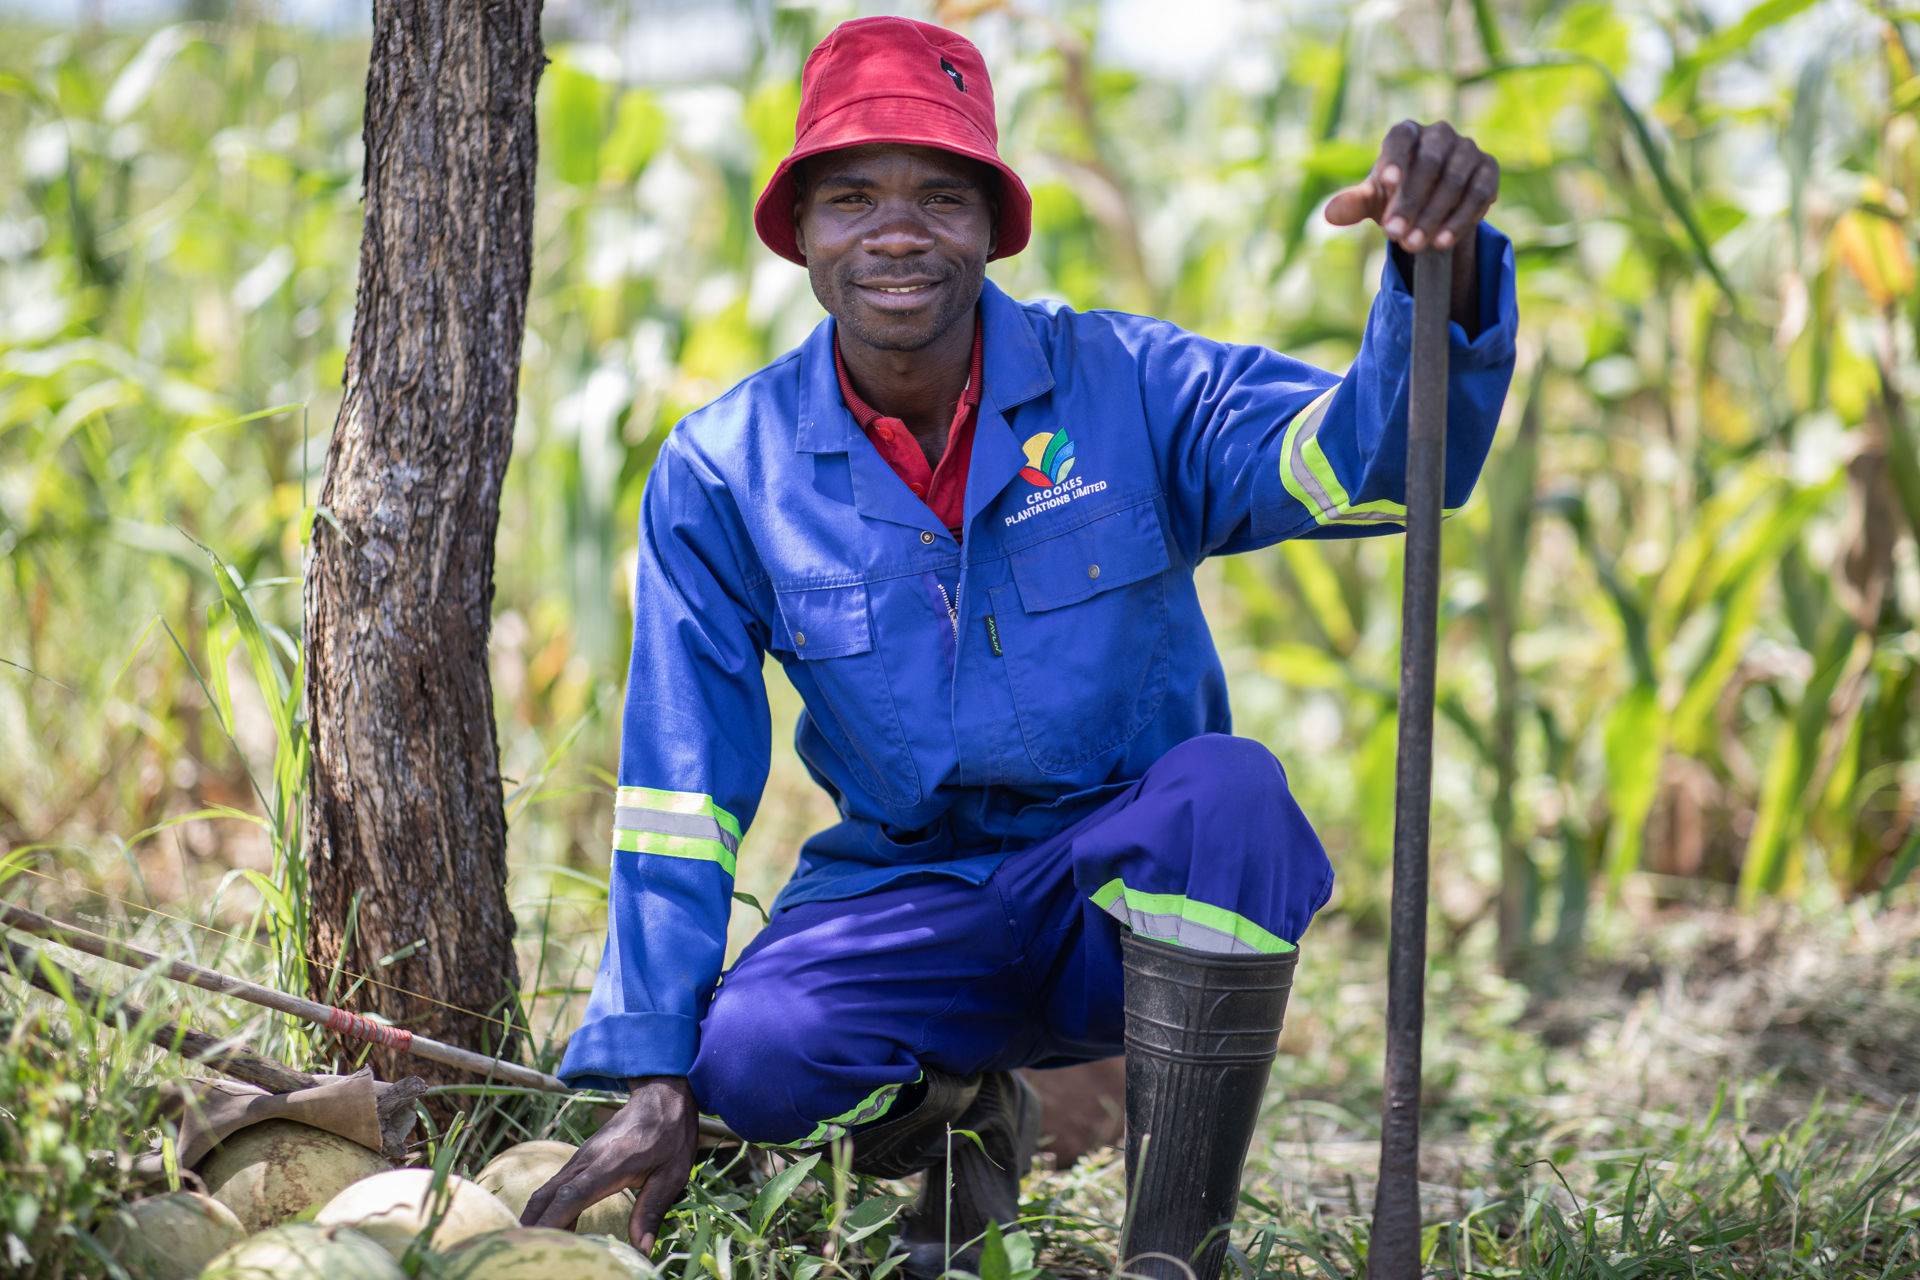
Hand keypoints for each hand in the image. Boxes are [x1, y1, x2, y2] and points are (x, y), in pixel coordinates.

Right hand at [521, 1075, 697, 1252]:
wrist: (661, 1097)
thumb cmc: (670, 1137)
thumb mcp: (671, 1175)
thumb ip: (651, 1211)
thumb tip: (642, 1249)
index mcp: (610, 1163)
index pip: (572, 1195)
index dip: (554, 1221)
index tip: (541, 1243)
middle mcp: (587, 1159)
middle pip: (548, 1194)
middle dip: (533, 1224)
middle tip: (529, 1251)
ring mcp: (580, 1157)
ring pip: (548, 1190)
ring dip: (538, 1217)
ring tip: (538, 1247)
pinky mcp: (580, 1159)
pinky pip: (556, 1186)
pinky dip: (549, 1208)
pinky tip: (556, 1229)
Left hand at [1324, 120, 1498, 253]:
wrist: (1431, 203)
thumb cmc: (1394, 194)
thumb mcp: (1372, 200)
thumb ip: (1353, 203)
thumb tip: (1330, 214)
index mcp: (1407, 133)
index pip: (1401, 138)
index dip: (1395, 158)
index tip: (1386, 183)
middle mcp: (1440, 134)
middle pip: (1430, 163)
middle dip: (1412, 201)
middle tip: (1395, 235)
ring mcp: (1468, 149)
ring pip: (1455, 180)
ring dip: (1434, 215)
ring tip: (1414, 245)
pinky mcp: (1489, 169)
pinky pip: (1479, 193)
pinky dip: (1461, 219)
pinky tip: (1443, 242)